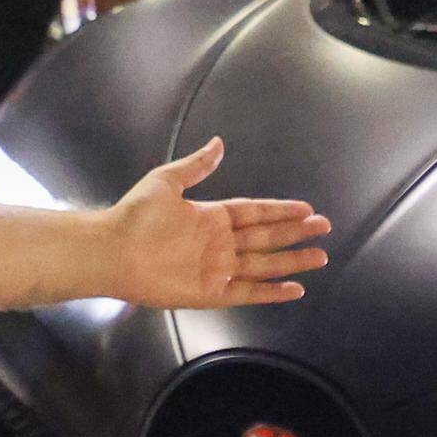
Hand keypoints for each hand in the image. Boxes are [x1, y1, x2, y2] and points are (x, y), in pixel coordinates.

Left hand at [100, 138, 332, 310]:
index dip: (280, 210)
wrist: (112, 250)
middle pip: (267, 237)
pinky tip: (294, 289)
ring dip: (292, 261)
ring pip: (264, 264)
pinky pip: (247, 292)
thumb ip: (196, 166)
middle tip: (324, 228)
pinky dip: (271, 293)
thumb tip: (218, 143)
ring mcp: (217, 268)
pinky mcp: (210, 293)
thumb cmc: (136, 215)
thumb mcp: (167, 181)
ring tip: (320, 258)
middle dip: (295, 233)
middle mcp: (219, 243)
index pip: (255, 212)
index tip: (306, 208)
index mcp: (211, 216)